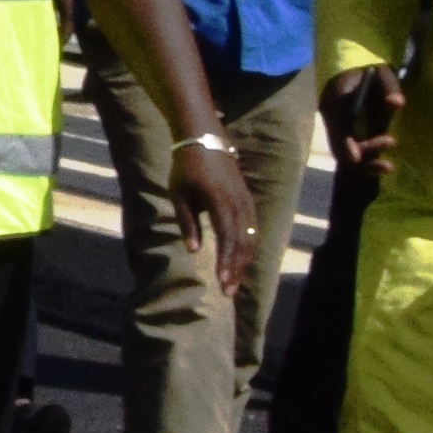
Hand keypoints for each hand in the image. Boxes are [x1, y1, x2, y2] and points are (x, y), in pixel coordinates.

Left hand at [172, 131, 264, 291]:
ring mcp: (246, 201)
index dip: (227, 262)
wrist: (205, 139)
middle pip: (242, 243)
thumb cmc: (186, 167)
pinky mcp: (248, 200)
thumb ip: (187, 222)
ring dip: (244, 262)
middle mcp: (238, 203)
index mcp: (220, 201)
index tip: (223, 282)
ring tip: (234, 283)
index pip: (228, 238)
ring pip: (251, 238)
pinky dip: (249, 248)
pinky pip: (253, 228)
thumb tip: (194, 250)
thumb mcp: (179, 193)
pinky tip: (242, 262)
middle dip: (236, 269)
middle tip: (228, 292)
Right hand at [322, 64, 402, 185]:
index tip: (356, 159)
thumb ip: (388, 85)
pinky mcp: (345, 131)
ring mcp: (337, 125)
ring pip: (343, 153)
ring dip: (365, 162)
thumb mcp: (381, 71)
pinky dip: (365, 161)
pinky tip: (382, 165)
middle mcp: (331, 116)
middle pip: (339, 145)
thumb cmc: (368, 67)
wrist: (356, 66)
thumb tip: (396, 104)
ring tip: (388, 166)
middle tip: (391, 142)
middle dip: (363, 153)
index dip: (345, 143)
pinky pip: (350, 152)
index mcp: (335, 99)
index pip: (337, 125)